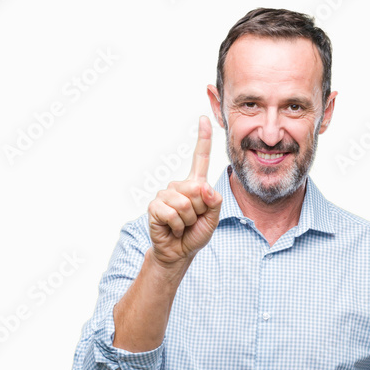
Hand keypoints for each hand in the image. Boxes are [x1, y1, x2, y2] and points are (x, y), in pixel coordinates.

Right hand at [147, 115, 221, 266]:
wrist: (179, 251)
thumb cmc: (196, 233)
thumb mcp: (213, 218)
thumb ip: (214, 202)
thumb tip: (204, 187)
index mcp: (195, 184)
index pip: (200, 158)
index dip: (203, 138)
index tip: (203, 118)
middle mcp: (179, 185)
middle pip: (197, 190)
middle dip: (201, 210)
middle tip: (193, 220)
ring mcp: (165, 194)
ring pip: (186, 204)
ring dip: (189, 220)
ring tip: (184, 225)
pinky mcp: (155, 206)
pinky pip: (173, 214)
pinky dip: (177, 226)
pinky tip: (173, 228)